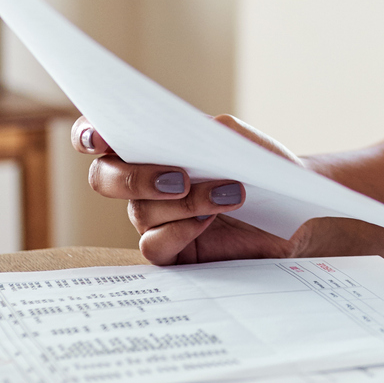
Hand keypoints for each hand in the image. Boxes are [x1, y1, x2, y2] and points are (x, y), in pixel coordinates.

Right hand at [71, 114, 302, 264]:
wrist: (294, 210)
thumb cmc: (263, 169)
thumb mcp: (244, 143)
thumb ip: (214, 132)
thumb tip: (190, 133)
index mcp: (152, 146)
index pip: (100, 137)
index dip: (89, 135)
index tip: (98, 137)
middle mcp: (142, 182)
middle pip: (103, 178)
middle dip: (134, 177)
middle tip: (179, 178)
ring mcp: (154, 218)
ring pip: (140, 211)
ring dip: (184, 202)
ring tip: (228, 195)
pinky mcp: (171, 250)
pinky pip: (154, 245)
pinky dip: (180, 230)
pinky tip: (210, 221)